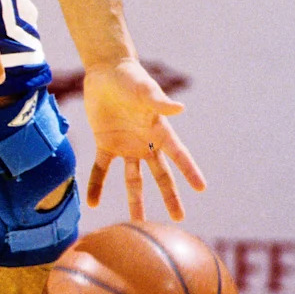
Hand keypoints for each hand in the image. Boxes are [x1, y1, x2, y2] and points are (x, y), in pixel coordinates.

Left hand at [83, 57, 205, 220]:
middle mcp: (145, 143)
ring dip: (134, 200)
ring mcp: (125, 146)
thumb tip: (179, 108)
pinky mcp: (105, 143)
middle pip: (160, 175)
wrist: (106, 70)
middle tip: (179, 218)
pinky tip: (92, 203)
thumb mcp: (144, 89)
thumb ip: (159, 101)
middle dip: (170, 197)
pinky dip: (96, 185)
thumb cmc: (130, 77)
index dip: (190, 170)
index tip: (201, 188)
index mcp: (159, 130)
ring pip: (132, 179)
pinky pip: (101, 169)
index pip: (178, 154)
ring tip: (136, 223)